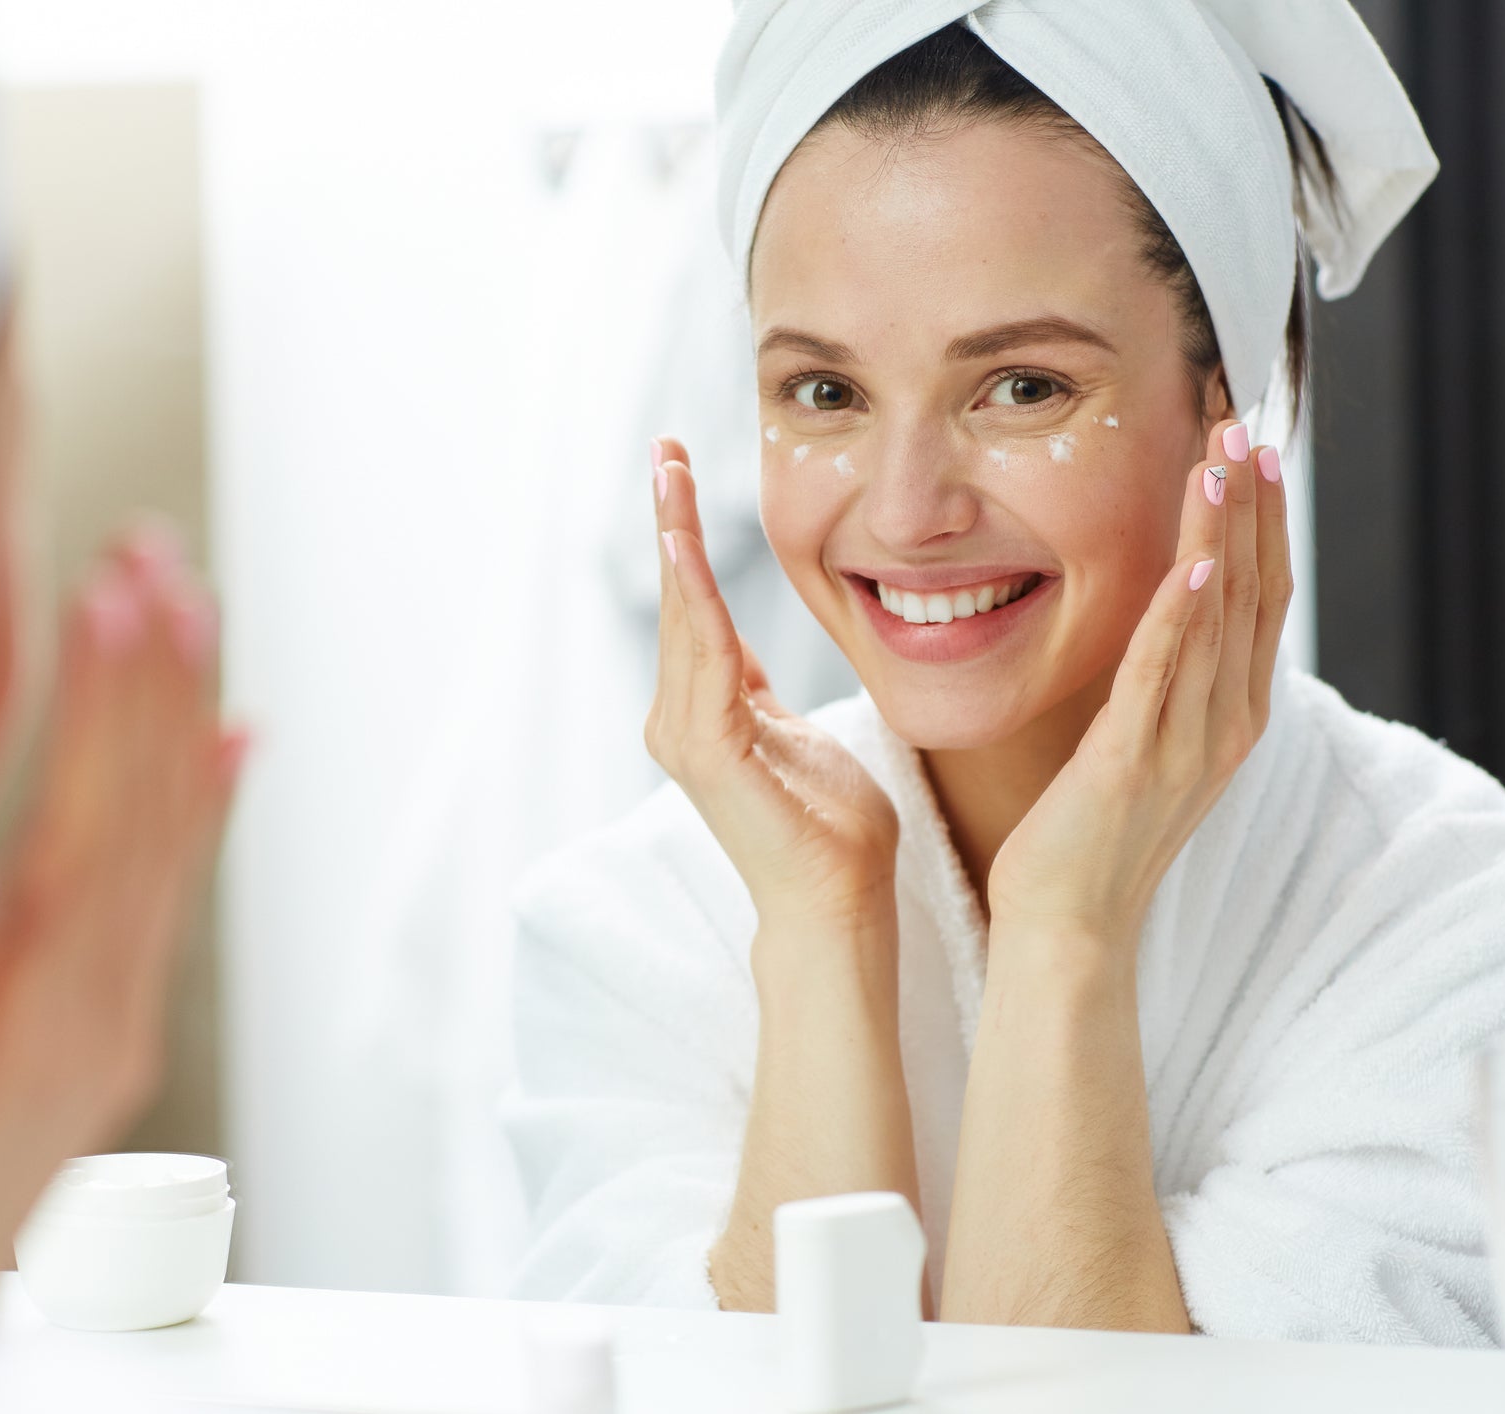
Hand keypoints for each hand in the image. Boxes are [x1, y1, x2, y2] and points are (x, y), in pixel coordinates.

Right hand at [0, 527, 245, 1308]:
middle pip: (155, 811)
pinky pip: (180, 892)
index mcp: (47, 1016)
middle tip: (157, 552)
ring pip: (176, 837)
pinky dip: (209, 804)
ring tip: (185, 601)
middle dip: (160, 674)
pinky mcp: (113, 1024)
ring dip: (183, 712)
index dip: (109, 702)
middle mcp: (111, 1007)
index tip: (113, 590)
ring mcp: (123, 1016)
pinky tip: (236, 738)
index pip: (97, 824)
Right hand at [644, 438, 898, 926]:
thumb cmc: (831, 828)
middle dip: (668, 521)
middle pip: (675, 602)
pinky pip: (704, 659)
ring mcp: (686, 738)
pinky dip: (695, 602)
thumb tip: (742, 651)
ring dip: (675, 542)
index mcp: (703, 713)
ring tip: (670, 475)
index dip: (683, 538)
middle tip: (664, 448)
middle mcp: (679, 722)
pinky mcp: (709, 753)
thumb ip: (759, 692)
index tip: (677, 472)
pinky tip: (686, 550)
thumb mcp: (797, 734)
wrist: (839, 903)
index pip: (692, 608)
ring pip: (682, 620)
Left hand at [986, 421, 1291, 952]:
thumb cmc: (1093, 834)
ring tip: (1226, 460)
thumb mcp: (1144, 743)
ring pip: (1217, 617)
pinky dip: (1182, 613)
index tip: (1257, 451)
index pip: (1263, 598)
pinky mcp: (1134, 758)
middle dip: (1253, 505)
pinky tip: (1194, 560)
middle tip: (1247, 426)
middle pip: (1254, 592)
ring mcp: (1187, 742)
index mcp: (1232, 716)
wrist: (1070, 925)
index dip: (1265, 521)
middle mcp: (1225, 723)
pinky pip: (1164, 672)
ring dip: (1223, 533)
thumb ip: (1167, 681)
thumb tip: (1168, 612)